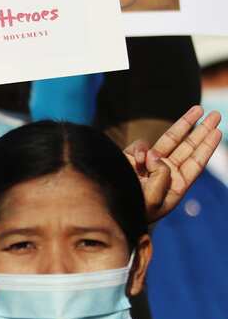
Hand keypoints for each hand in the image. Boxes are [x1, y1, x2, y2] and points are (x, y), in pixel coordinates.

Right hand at [125, 105, 222, 222]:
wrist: (103, 208)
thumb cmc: (131, 209)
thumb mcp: (154, 198)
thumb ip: (161, 175)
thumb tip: (153, 153)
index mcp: (174, 187)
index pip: (195, 163)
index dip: (206, 146)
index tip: (217, 131)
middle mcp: (164, 174)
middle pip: (188, 147)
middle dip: (202, 130)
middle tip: (216, 115)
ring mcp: (147, 165)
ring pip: (170, 140)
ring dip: (185, 124)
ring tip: (199, 109)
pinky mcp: (130, 158)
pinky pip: (140, 146)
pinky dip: (140, 150)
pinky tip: (137, 162)